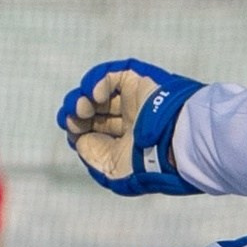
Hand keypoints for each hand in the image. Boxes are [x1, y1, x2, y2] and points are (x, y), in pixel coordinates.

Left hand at [56, 59, 201, 195]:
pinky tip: (95, 96)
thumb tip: (78, 136)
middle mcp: (131, 120)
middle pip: (93, 112)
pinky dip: (96, 82)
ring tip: (81, 108)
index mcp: (128, 142)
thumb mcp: (111, 171)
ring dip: (82, 99)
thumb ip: (91, 153)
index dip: (78, 129)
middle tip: (74, 119)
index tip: (74, 132)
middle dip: (76, 115)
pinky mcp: (137, 81)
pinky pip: (109, 75)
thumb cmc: (147, 164)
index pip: (94, 131)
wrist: (172, 144)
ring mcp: (133, 100)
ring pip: (97, 93)